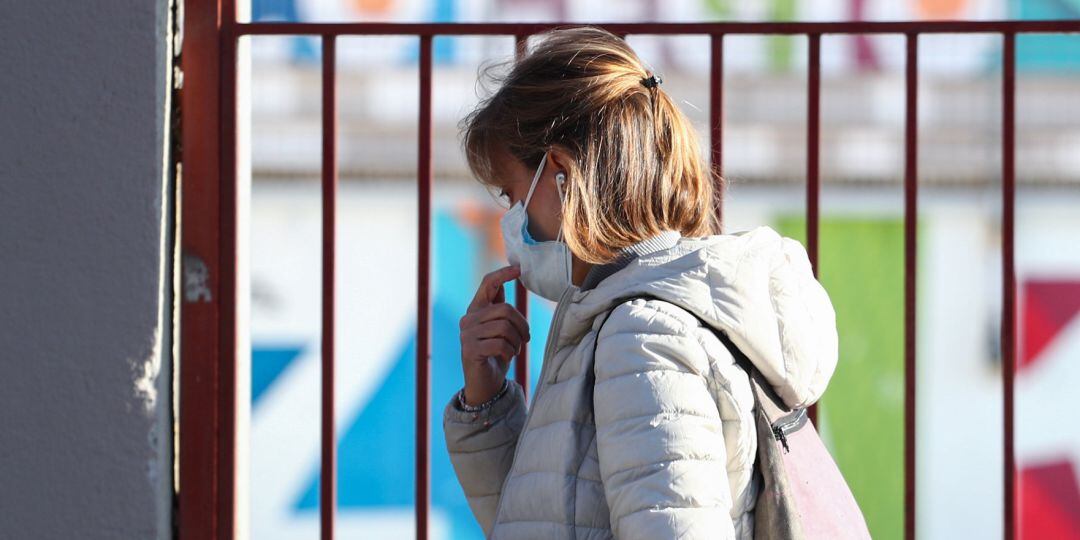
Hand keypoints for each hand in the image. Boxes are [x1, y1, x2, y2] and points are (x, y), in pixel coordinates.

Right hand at [458, 265, 529, 405]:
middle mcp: (468, 319)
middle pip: (505, 309)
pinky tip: (506, 357)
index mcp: (476, 309)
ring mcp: (467, 335)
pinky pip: (500, 344)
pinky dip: (509, 352)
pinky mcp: (470, 350)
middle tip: (525, 339)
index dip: (503, 274)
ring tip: (514, 350)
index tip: (518, 268)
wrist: (484, 384)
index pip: (487, 284)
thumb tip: (503, 281)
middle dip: (522, 325)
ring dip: (516, 342)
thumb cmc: (496, 354)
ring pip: (504, 328)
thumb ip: (499, 308)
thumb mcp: (500, 329)